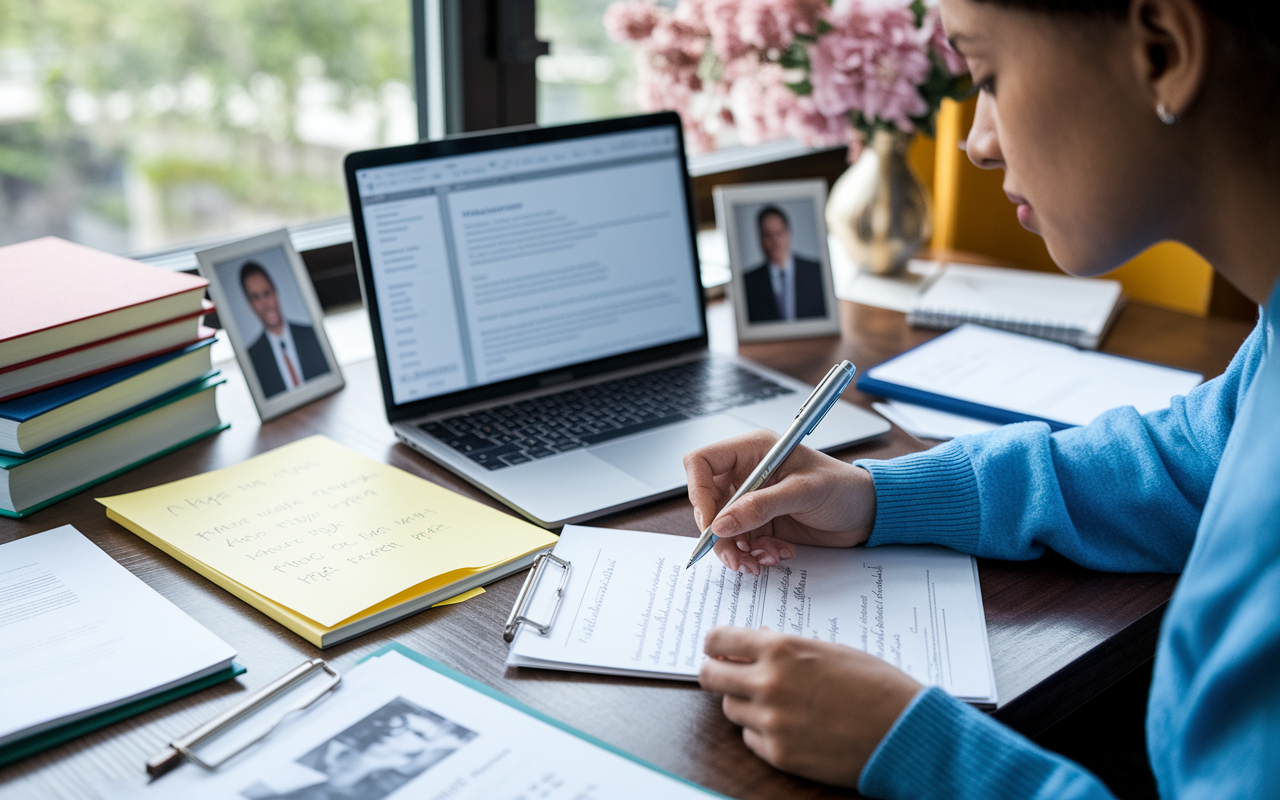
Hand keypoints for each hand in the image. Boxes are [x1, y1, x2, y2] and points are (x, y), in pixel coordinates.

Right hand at [683, 429, 876, 573]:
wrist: (867, 513)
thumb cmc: (842, 488)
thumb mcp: (802, 493)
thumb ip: (760, 507)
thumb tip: (721, 524)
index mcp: (752, 450)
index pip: (702, 463)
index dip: (697, 492)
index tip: (711, 524)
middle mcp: (747, 474)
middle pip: (708, 502)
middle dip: (719, 534)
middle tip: (734, 556)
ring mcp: (753, 500)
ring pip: (723, 529)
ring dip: (736, 550)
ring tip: (759, 562)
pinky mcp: (761, 523)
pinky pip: (742, 542)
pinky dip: (754, 554)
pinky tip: (777, 555)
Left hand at [698, 626, 922, 786]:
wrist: (904, 731)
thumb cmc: (875, 685)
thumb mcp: (828, 650)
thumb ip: (786, 648)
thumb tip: (756, 641)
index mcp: (781, 649)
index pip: (719, 640)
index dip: (715, 644)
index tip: (717, 648)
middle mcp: (769, 684)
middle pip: (711, 677)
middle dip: (716, 673)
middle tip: (727, 674)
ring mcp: (771, 722)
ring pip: (731, 709)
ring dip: (745, 703)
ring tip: (774, 701)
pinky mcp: (779, 754)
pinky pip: (751, 739)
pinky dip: (762, 732)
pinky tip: (788, 726)